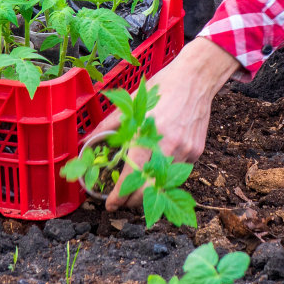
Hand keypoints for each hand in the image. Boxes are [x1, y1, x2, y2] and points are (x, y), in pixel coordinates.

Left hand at [103, 37, 239, 212]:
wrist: (196, 79)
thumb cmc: (162, 88)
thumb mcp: (132, 103)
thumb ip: (109, 126)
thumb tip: (87, 142)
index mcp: (148, 134)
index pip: (131, 176)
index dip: (119, 196)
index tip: (110, 204)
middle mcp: (168, 147)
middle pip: (148, 189)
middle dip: (132, 201)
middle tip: (121, 199)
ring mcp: (185, 151)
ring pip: (163, 183)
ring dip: (148, 189)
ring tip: (137, 186)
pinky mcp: (196, 152)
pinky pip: (177, 171)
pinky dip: (164, 173)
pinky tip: (157, 165)